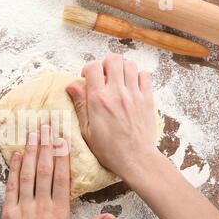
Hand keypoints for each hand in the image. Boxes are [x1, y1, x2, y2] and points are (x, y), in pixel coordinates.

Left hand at [0, 125, 115, 218]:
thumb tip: (113, 216)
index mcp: (59, 213)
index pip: (62, 179)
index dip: (62, 157)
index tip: (63, 139)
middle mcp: (41, 206)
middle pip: (44, 170)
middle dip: (46, 146)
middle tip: (47, 125)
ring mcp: (23, 208)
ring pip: (28, 174)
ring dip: (30, 152)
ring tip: (33, 133)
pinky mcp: (8, 212)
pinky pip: (11, 186)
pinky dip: (14, 169)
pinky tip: (16, 155)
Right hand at [66, 54, 157, 178]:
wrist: (135, 158)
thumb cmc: (109, 149)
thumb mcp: (86, 129)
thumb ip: (80, 104)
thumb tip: (71, 85)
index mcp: (99, 100)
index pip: (93, 67)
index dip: (89, 69)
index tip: (88, 78)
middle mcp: (117, 93)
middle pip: (113, 59)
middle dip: (106, 64)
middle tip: (104, 76)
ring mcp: (134, 94)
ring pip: (129, 64)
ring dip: (122, 68)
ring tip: (118, 80)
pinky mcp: (147, 99)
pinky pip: (145, 75)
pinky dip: (138, 76)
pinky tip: (132, 86)